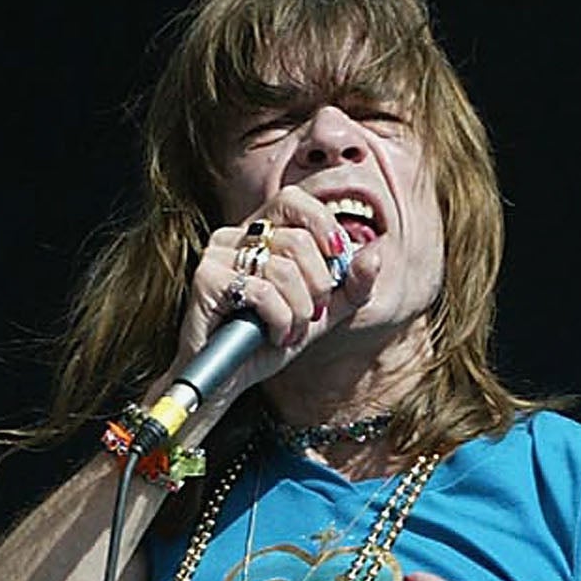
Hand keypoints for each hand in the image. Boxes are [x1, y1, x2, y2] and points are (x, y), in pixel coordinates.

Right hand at [178, 188, 370, 392]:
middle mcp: (232, 237)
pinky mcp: (205, 280)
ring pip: (284, 269)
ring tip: (290, 332)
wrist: (225, 380)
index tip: (337, 259)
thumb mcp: (321, 313)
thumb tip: (374, 253)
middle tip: (312, 315)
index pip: (294, 201)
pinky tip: (273, 336)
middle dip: (318, 285)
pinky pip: (263, 291)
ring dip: (299, 310)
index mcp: (257, 234)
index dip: (323, 225)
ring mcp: (216, 256)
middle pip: (297, 239)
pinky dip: (280, 320)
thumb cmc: (266, 342)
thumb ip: (352, 285)